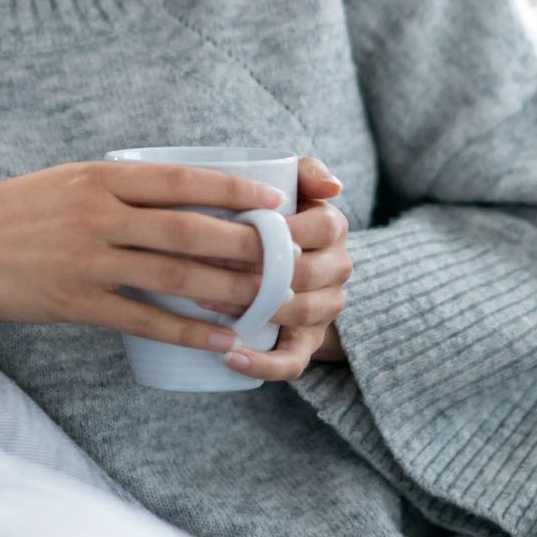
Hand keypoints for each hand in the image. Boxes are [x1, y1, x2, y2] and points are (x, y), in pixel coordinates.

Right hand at [0, 160, 301, 358]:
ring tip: (268, 300)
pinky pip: (143, 321)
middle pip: (188, 230)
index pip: (181, 179)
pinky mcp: (75, 304)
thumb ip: (120, 188)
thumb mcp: (66, 180)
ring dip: (227, 289)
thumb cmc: (13, 211)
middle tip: (286, 254)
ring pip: (173, 277)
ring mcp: (87, 262)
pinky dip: (187, 332)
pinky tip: (221, 339)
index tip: (272, 196)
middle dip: (244, 243)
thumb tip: (181, 194)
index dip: (232, 187)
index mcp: (99, 178)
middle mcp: (98, 216)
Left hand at [190, 156, 349, 379]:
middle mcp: (337, 269)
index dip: (276, 229)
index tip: (229, 224)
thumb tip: (333, 185)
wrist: (292, 263)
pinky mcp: (307, 344)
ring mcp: (324, 309)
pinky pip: (292, 363)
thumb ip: (305, 172)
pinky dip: (262, 364)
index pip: (319, 227)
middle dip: (255, 268)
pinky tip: (229, 357)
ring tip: (204, 299)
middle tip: (200, 261)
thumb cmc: (278, 216)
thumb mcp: (293, 187)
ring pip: (300, 314)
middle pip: (306, 273)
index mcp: (333, 228)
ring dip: (253, 309)